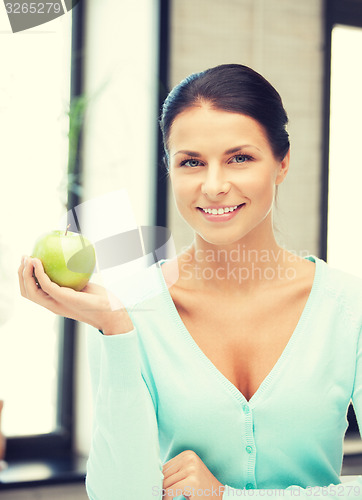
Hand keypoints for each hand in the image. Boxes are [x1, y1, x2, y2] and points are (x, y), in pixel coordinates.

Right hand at [18, 256, 133, 334]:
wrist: (110, 311)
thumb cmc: (99, 299)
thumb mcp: (82, 286)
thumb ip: (73, 278)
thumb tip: (71, 258)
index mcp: (54, 303)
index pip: (32, 293)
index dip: (25, 279)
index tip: (27, 262)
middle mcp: (52, 305)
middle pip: (27, 292)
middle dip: (21, 274)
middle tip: (24, 257)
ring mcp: (56, 303)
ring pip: (31, 290)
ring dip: (25, 273)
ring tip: (28, 258)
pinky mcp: (63, 298)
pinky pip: (45, 284)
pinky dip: (38, 273)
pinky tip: (38, 262)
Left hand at [162, 450, 224, 498]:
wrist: (219, 495)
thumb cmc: (201, 487)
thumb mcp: (188, 473)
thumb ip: (175, 471)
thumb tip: (154, 474)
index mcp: (187, 454)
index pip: (165, 466)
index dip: (159, 478)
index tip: (157, 487)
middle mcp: (189, 458)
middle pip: (164, 473)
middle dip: (160, 486)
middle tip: (157, 494)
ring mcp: (191, 469)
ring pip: (165, 483)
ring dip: (162, 493)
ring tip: (163, 498)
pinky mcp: (192, 481)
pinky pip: (170, 491)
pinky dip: (167, 498)